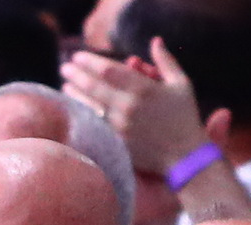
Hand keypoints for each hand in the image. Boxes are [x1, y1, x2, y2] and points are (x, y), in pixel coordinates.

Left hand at [63, 38, 209, 174]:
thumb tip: (155, 41)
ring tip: (65, 85)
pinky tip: (76, 108)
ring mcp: (120, 127)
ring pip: (90, 106)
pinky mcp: (117, 143)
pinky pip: (94, 125)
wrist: (185, 157)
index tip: (78, 56)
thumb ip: (166, 61)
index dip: (89, 61)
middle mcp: (128, 106)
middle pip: (93, 86)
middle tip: (65, 67)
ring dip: (74, 94)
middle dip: (76, 75)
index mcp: (144, 89)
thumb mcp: (181, 84)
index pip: (107, 70)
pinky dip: (83, 114)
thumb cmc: (185, 118)